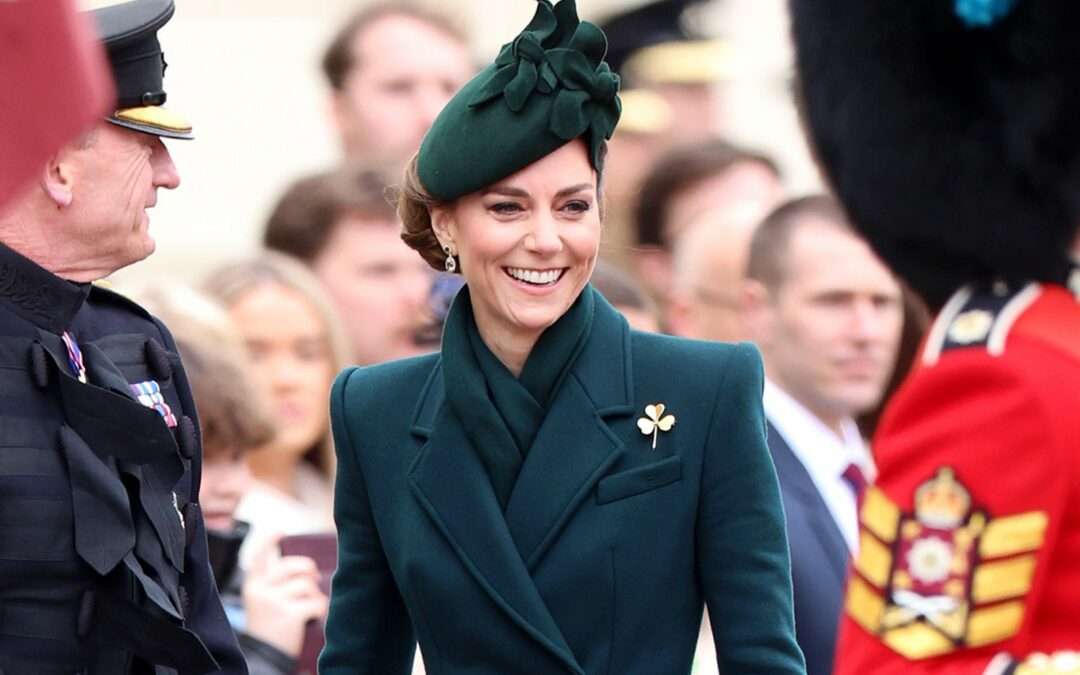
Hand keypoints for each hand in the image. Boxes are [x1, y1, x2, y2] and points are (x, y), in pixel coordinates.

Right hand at [242, 540, 328, 657]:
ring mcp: (274, 602)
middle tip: (313, 578)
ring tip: (310, 605)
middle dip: (308, 569)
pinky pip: (316, 602)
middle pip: (293, 565)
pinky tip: (314, 616)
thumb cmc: (268, 628)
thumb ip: (273, 583)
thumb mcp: (262, 602)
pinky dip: (320, 609)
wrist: (263, 658)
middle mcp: (260, 591)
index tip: (279, 531)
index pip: (259, 557)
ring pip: (306, 584)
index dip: (269, 541)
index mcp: (252, 586)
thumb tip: (305, 567)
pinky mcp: (289, 615)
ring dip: (314, 594)